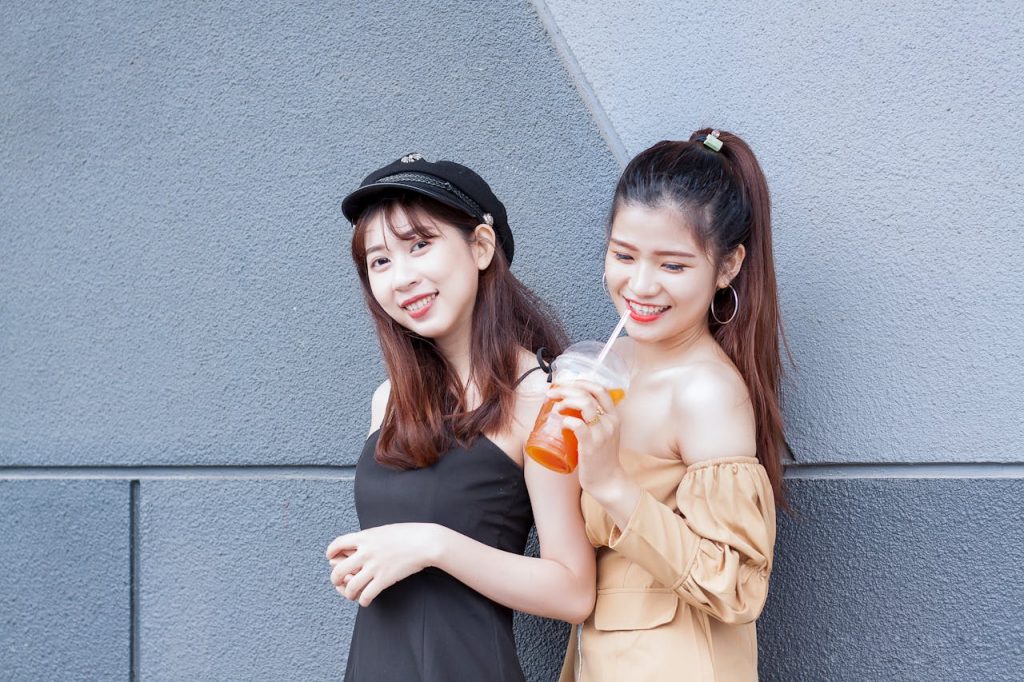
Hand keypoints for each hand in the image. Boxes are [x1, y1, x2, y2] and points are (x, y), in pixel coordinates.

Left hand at [326, 523, 442, 606]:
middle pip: (338, 570)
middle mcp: (366, 552)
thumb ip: (369, 538)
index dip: (331, 552)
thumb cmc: (407, 534)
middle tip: (337, 581)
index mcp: (365, 537)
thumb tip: (358, 546)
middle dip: (335, 579)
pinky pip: (366, 595)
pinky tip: (365, 600)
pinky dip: (363, 600)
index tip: (331, 558)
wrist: (426, 542)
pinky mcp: (384, 579)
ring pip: (350, 586)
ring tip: (352, 594)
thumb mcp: (383, 531)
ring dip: (348, 593)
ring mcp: (374, 566)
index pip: (337, 544)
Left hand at [547, 380, 626, 495]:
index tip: (566, 384)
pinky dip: (566, 420)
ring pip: (584, 404)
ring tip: (556, 407)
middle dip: (566, 389)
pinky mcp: (591, 445)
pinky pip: (577, 425)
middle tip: (552, 393)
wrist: (608, 481)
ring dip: (566, 400)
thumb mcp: (604, 434)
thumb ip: (594, 421)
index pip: (600, 389)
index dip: (581, 382)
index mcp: (614, 417)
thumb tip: (570, 408)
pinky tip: (561, 423)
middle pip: (588, 393)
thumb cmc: (601, 458)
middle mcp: (610, 422)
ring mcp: (601, 433)